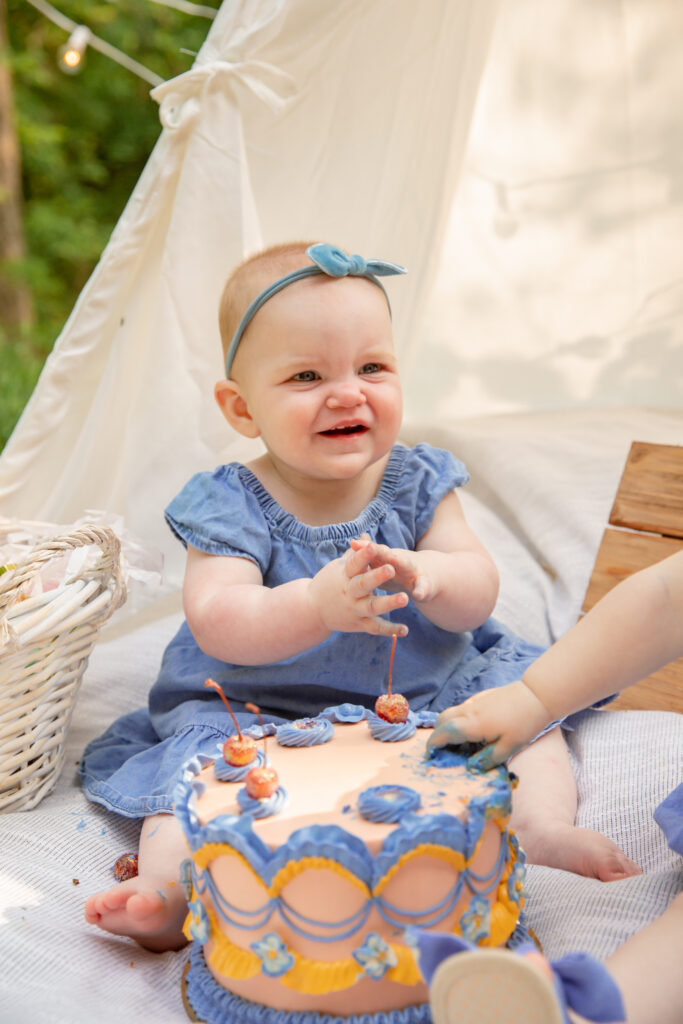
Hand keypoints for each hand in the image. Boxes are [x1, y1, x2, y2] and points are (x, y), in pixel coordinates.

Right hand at [308, 542, 409, 637]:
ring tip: (405, 598)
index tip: (373, 545)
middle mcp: (349, 593)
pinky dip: (390, 630)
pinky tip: (405, 629)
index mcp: (344, 575)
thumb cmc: (329, 583)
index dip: (363, 555)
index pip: (353, 563)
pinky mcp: (358, 624)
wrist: (311, 611)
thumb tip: (365, 534)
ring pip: (372, 607)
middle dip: (376, 577)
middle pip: (363, 584)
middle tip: (391, 569)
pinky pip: (375, 628)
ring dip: (388, 603)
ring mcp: (354, 610)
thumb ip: (355, 553)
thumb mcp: (339, 567)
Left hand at [349, 533, 435, 601]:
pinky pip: (423, 588)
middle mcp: (400, 561)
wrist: (429, 576)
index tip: (353, 543)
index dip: (365, 547)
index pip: (376, 550)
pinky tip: (418, 594)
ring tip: (395, 561)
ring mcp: (414, 571)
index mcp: (389, 557)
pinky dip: (421, 590)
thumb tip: (351, 542)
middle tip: (372, 547)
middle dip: (380, 551)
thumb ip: (370, 554)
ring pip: (407, 565)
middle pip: (390, 555)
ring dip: (401, 562)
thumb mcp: (384, 562)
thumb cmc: (398, 569)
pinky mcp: (425, 584)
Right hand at [427, 680, 552, 766]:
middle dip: (437, 735)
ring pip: (451, 713)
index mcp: (471, 725)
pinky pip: (462, 709)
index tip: (431, 755)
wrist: (537, 696)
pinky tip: (475, 730)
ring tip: (462, 744)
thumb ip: (487, 759)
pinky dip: (459, 720)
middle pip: (442, 720)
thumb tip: (471, 767)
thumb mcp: (508, 748)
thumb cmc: (524, 723)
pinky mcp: (481, 697)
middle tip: (444, 751)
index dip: (433, 744)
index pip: (443, 733)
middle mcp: (468, 711)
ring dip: (448, 727)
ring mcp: (474, 702)